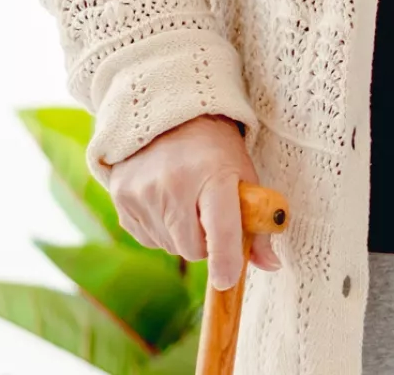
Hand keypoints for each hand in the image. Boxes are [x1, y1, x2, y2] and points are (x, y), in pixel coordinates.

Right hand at [108, 114, 278, 289]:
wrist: (168, 113)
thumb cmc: (215, 147)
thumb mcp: (243, 173)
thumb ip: (257, 223)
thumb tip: (271, 265)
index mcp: (214, 175)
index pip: (221, 228)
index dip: (225, 259)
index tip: (228, 279)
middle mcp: (174, 185)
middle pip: (193, 249)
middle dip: (207, 242)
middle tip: (211, 214)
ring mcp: (143, 194)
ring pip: (170, 247)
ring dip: (182, 235)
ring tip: (188, 198)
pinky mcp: (121, 200)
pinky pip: (147, 238)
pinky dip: (161, 229)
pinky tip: (166, 200)